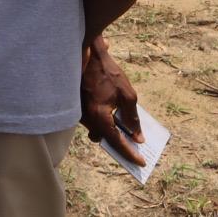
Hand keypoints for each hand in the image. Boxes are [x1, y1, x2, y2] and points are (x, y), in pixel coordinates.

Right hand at [81, 37, 143, 163]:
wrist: (87, 54)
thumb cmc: (108, 73)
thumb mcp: (127, 94)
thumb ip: (132, 118)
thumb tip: (137, 137)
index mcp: (100, 115)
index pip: (115, 141)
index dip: (129, 154)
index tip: (140, 163)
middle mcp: (86, 117)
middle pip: (102, 138)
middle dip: (117, 143)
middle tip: (133, 144)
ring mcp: (79, 111)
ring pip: (95, 129)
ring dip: (108, 131)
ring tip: (125, 128)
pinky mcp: (77, 105)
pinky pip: (90, 120)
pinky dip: (101, 122)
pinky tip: (112, 115)